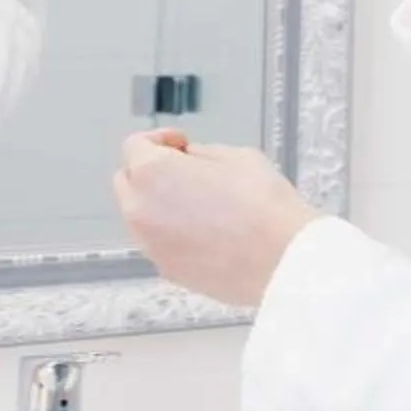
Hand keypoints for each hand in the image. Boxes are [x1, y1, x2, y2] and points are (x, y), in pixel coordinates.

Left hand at [114, 130, 321, 308]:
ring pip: (140, 216)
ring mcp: (151, 245)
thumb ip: (201, 155)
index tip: (181, 143)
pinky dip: (171, 233)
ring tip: (198, 203)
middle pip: (127, 181)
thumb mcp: (236, 157)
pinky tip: (206, 232)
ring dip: (158, 204)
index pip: (134, 146)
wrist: (283, 261)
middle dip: (150, 171)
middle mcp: (140, 211)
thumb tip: (189, 161)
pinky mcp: (168, 271)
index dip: (159, 139)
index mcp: (152, 174)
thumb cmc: (263, 203)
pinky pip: (159, 243)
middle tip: (184, 170)